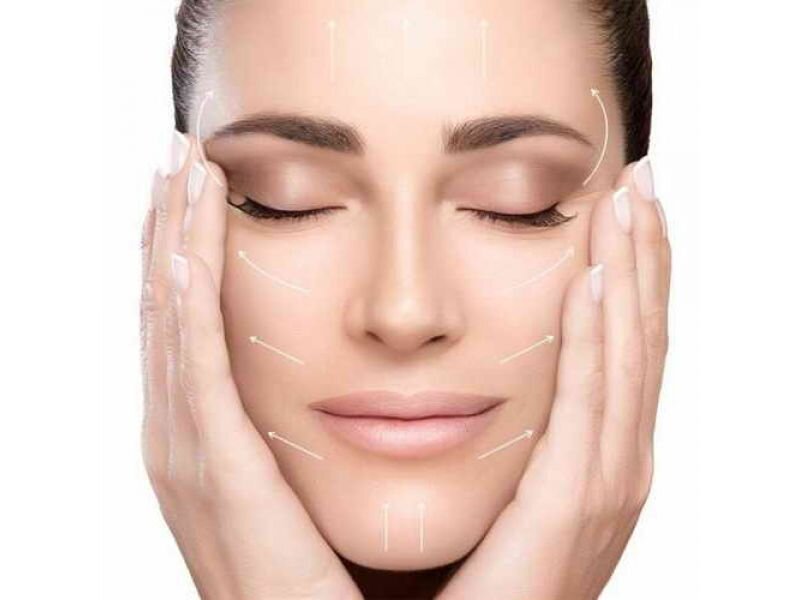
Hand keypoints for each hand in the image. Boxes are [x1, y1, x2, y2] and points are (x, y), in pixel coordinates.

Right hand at [139, 134, 361, 599]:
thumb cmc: (312, 569)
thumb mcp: (292, 478)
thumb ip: (290, 424)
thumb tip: (332, 372)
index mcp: (201, 433)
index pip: (185, 319)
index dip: (184, 248)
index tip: (201, 186)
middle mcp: (178, 433)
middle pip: (165, 306)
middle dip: (169, 225)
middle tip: (177, 153)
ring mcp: (184, 451)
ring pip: (171, 321)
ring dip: (174, 241)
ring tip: (181, 170)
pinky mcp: (213, 470)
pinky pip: (194, 368)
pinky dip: (185, 304)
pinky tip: (188, 246)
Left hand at [436, 160, 670, 598]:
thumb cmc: (484, 576)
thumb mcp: (509, 481)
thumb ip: (514, 424)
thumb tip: (477, 359)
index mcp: (602, 453)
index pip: (622, 341)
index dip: (631, 269)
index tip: (620, 201)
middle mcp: (618, 461)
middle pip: (639, 334)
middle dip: (644, 252)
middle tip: (640, 176)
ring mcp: (607, 483)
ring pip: (628, 355)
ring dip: (632, 273)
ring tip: (628, 200)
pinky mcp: (575, 505)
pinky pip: (589, 404)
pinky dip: (595, 339)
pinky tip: (593, 280)